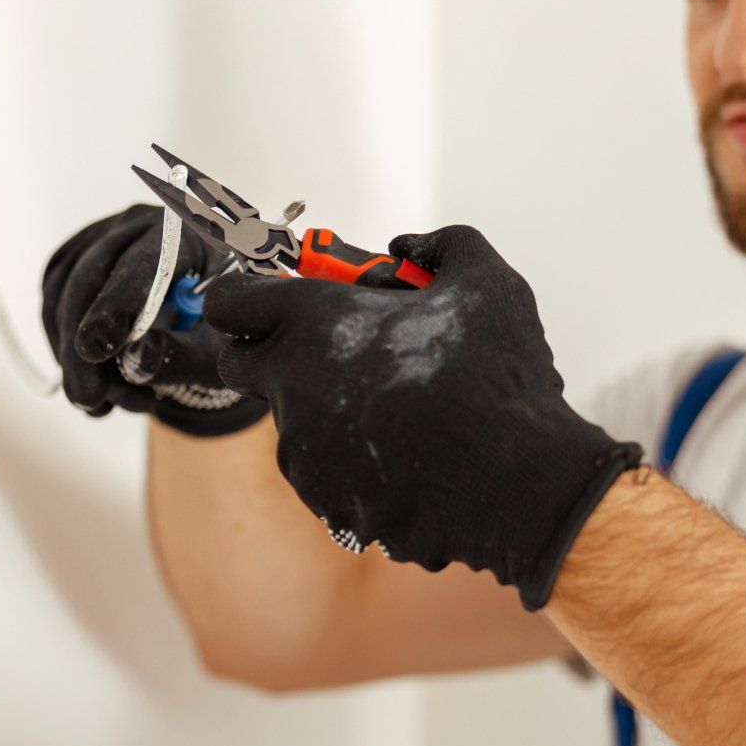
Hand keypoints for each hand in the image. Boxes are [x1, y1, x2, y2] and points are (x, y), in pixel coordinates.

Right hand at [40, 203, 269, 436]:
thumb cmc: (220, 337)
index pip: (144, 263)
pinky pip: (51, 306)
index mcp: (187, 233)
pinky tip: (94, 386)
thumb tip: (138, 360)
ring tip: (106, 403)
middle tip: (87, 399)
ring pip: (62, 295)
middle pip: (90, 277)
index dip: (116, 305)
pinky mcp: (74, 262)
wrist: (204, 328)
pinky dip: (63, 351)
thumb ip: (182, 356)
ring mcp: (99, 240)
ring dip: (72, 356)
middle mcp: (137, 226)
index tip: (98, 348)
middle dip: (82, 348)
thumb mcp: (216, 354)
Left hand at [202, 224, 643, 610]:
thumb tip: (409, 246)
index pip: (230, 301)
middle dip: (270, 351)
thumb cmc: (496, 379)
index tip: (267, 299)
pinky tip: (405, 454)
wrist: (516, 483)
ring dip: (325, 409)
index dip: (243, 296)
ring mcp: (303, 450)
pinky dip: (350, 459)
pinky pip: (324, 470)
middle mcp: (294, 387)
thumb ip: (440, 246)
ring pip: (292, 420)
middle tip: (327, 349)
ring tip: (395, 408)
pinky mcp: (323, 499)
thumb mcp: (484, 282)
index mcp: (316, 324)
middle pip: (242, 363)